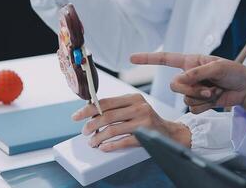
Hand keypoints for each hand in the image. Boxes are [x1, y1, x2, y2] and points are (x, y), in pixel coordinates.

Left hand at [72, 94, 190, 151]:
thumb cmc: (146, 119)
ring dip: (98, 137)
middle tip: (84, 132)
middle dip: (91, 125)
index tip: (76, 116)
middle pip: (107, 116)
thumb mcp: (133, 108)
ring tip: (92, 142)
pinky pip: (124, 141)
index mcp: (133, 98)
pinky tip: (104, 147)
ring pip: (113, 129)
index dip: (88, 109)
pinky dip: (111, 145)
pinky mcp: (146, 135)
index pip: (105, 102)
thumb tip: (91, 113)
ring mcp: (143, 121)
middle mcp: (139, 107)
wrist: (169, 132)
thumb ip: (115, 108)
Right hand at [131, 52, 245, 116]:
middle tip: (208, 88)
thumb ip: (196, 72)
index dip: (147, 58)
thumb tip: (180, 80)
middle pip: (174, 85)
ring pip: (184, 98)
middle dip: (190, 89)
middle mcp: (188, 75)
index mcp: (190, 62)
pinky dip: (206, 106)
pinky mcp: (198, 102)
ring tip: (216, 91)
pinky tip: (216, 99)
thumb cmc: (235, 72)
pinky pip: (192, 108)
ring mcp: (192, 90)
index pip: (164, 59)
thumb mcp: (218, 66)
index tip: (132, 58)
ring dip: (202, 97)